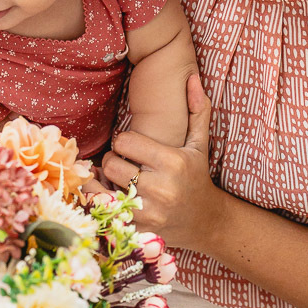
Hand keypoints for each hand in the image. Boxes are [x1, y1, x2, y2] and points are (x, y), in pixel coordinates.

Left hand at [102, 75, 222, 248]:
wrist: (207, 222)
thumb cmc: (197, 178)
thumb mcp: (200, 144)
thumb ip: (198, 110)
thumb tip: (192, 78)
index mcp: (171, 162)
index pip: (124, 141)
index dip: (123, 141)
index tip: (131, 147)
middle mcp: (159, 188)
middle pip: (110, 164)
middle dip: (112, 161)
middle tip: (122, 164)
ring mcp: (147, 212)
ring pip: (101, 189)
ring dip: (102, 183)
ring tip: (113, 180)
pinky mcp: (137, 229)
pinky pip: (103, 212)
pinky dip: (100, 203)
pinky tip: (111, 197)